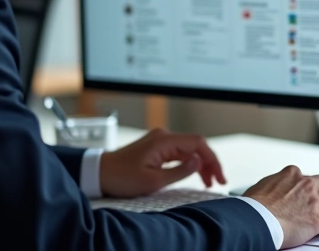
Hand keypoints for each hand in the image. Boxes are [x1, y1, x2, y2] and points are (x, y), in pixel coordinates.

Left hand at [99, 128, 226, 198]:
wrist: (99, 172)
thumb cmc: (122, 177)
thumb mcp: (153, 181)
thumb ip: (179, 172)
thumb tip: (199, 163)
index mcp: (163, 141)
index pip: (198, 143)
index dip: (212, 159)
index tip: (219, 176)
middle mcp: (163, 136)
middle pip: (195, 145)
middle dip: (209, 163)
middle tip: (217, 182)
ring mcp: (159, 141)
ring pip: (188, 150)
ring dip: (200, 164)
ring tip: (209, 182)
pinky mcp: (156, 148)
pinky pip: (179, 153)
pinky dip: (189, 163)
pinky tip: (194, 175)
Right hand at [244, 166, 318, 248]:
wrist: (255, 219)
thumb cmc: (253, 206)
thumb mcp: (263, 186)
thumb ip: (275, 185)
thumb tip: (273, 191)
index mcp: (292, 174)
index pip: (308, 177)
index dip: (312, 186)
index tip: (312, 192)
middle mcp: (305, 184)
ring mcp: (313, 201)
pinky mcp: (318, 219)